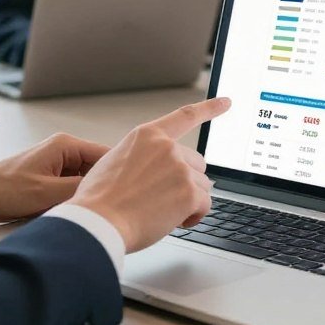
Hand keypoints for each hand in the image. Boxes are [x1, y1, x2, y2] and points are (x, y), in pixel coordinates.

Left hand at [0, 133, 109, 222]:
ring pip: (85, 180)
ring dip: (85, 195)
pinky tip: (73, 212)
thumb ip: (80, 190)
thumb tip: (106, 191)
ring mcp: (57, 164)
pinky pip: (72, 187)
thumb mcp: (48, 193)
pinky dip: (73, 199)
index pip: (105, 155)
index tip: (129, 191)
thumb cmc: (5, 190)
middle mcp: (64, 150)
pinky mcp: (51, 178)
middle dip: (101, 187)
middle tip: (109, 207)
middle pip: (97, 168)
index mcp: (65, 145)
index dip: (118, 173)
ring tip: (88, 211)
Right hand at [66, 96, 231, 252]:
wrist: (98, 222)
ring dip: (188, 202)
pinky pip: (204, 206)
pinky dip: (193, 217)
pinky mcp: (189, 192)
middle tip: (162, 199)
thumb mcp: (115, 161)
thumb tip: (161, 173)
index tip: (226, 102)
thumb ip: (144, 158)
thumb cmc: (100, 199)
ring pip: (201, 187)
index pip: (186, 116)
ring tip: (160, 212)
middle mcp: (166, 147)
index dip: (209, 108)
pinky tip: (173, 221)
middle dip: (186, 182)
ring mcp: (179, 168)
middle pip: (196, 164)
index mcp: (147, 135)